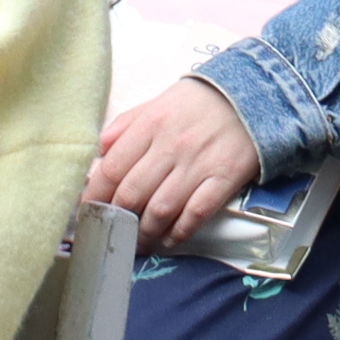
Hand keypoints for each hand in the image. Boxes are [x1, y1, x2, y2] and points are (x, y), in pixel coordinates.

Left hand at [88, 74, 262, 250]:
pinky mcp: (223, 179)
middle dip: (117, 219)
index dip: (95, 194)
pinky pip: (195, 214)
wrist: (251, 96)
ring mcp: (197, 165)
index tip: (88, 210)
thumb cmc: (198, 102)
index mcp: (150, 125)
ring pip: (161, 209)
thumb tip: (98, 151)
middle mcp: (170, 146)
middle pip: (133, 193)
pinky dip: (178, 232)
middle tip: (111, 231)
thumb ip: (125, 126)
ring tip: (137, 242)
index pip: (113, 167)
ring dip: (145, 232)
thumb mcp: (156, 103)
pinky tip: (168, 240)